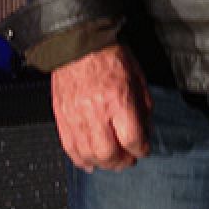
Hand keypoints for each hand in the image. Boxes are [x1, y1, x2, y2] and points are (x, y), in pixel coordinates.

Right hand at [51, 44, 152, 170]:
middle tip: (128, 160)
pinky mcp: (62, 118)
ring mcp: (76, 117)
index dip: (142, 149)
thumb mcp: (137, 75)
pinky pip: (69, 147)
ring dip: (103, 164)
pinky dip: (80, 159)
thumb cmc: (108, 55)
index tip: (144, 149)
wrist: (78, 44)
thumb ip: (143, 104)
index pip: (132, 138)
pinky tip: (89, 163)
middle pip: (109, 153)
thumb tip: (145, 127)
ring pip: (88, 154)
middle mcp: (96, 111)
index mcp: (118, 99)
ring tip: (112, 162)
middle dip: (122, 162)